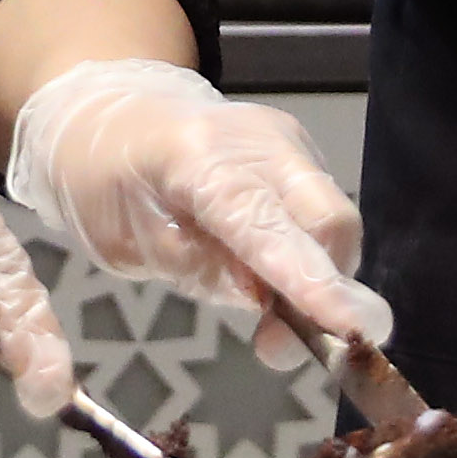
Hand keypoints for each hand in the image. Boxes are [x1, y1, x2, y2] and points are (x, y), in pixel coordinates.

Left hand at [2, 58, 390, 365]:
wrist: (110, 113)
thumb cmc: (103, 181)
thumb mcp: (126, 242)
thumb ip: (199, 269)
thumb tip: (268, 301)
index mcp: (196, 159)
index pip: (266, 226)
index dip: (311, 282)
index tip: (352, 332)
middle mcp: (257, 140)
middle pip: (330, 223)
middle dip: (328, 292)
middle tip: (278, 344)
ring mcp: (286, 142)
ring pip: (335, 225)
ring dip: (317, 281)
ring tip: (268, 317)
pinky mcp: (300, 153)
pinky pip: (322, 218)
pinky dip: (309, 259)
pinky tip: (269, 275)